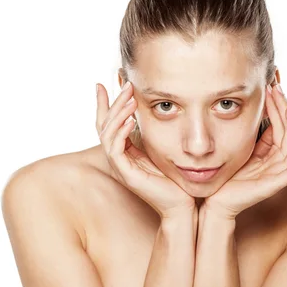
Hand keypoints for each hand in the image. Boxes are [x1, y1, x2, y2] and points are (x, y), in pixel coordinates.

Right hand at [96, 80, 195, 219]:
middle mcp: (119, 158)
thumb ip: (156, 130)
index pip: (107, 123)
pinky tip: (130, 119)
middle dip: (112, 102)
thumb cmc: (177, 177)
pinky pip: (115, 149)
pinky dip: (120, 132)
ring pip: (107, 134)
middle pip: (103, 125)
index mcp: (125, 151)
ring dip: (117, 113)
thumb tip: (159, 107)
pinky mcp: (126, 175)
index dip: (104, 103)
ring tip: (129, 97)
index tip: (104, 82)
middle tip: (124, 83)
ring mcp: (121, 167)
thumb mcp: (164, 147)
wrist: (183, 204)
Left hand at [203, 83, 286, 219]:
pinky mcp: (278, 184)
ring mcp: (280, 173)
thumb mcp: (243, 149)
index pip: (281, 125)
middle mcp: (280, 162)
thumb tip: (266, 114)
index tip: (272, 87)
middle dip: (285, 108)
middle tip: (278, 88)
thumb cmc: (228, 176)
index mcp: (272, 153)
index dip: (279, 106)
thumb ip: (258, 137)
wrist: (216, 200)